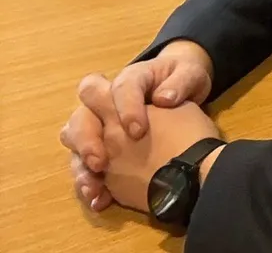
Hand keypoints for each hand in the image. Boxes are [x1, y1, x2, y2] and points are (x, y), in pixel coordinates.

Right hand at [59, 42, 213, 208]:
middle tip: (101, 162)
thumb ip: (182, 82)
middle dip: (87, 140)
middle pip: (81, 118)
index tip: (139, 131)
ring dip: (82, 169)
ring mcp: (103, 131)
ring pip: (77, 148)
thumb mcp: (191, 75)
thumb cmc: (184, 80)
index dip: (127, 107)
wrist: (183, 100)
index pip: (121, 88)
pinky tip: (101, 200)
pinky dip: (92, 185)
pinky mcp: (107, 154)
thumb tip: (165, 97)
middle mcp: (108, 105)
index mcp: (131, 81)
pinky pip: (88, 170)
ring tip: (94, 189)